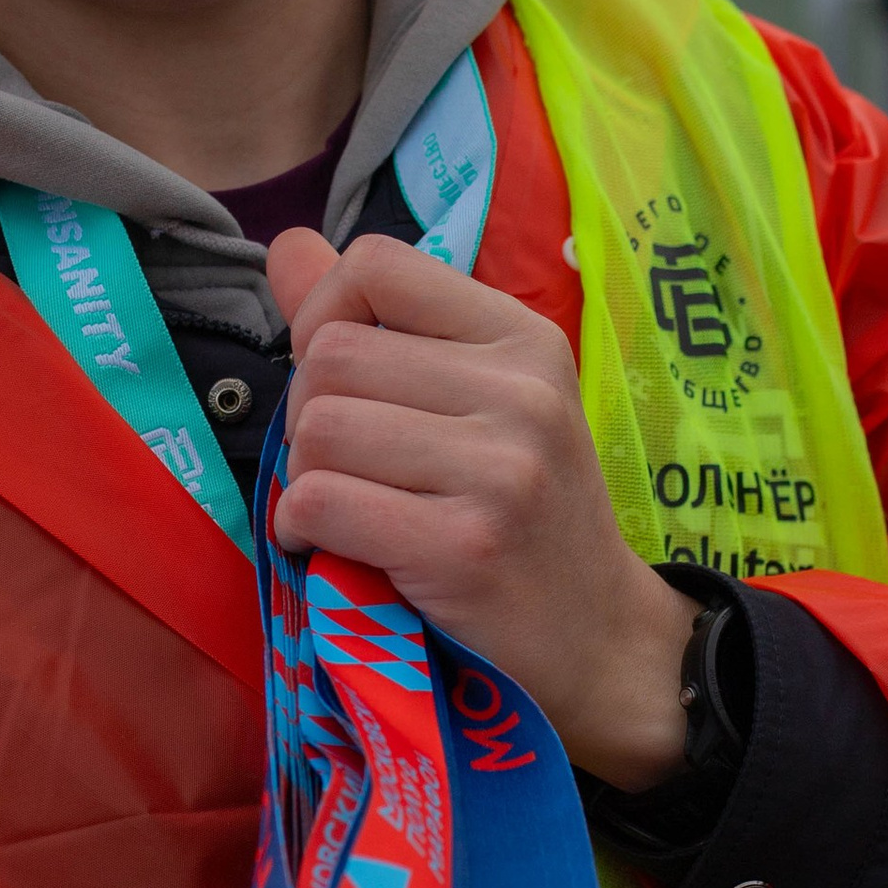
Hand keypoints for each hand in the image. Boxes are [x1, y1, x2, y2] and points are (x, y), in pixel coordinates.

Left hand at [266, 228, 693, 791]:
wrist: (599, 642)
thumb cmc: (524, 517)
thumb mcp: (478, 402)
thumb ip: (381, 322)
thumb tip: (288, 246)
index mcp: (522, 338)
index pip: (376, 264)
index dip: (325, 315)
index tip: (342, 381)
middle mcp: (520, 390)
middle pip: (330, 356)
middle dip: (309, 417)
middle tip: (348, 469)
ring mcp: (499, 468)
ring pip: (316, 429)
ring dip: (305, 480)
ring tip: (349, 512)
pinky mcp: (463, 545)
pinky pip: (318, 502)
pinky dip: (302, 532)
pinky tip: (336, 552)